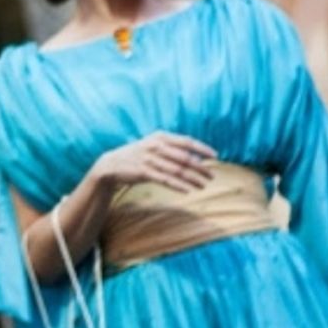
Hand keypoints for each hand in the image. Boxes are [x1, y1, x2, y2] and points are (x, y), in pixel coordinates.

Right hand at [92, 131, 216, 193]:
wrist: (112, 164)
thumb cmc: (138, 155)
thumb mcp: (153, 145)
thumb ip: (172, 148)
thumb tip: (197, 157)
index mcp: (159, 137)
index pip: (186, 141)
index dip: (201, 148)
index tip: (215, 156)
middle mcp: (154, 146)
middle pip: (184, 157)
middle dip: (200, 168)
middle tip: (212, 176)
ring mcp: (148, 159)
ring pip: (177, 170)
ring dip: (192, 179)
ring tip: (203, 185)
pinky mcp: (143, 171)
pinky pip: (165, 179)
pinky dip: (178, 185)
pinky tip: (188, 190)